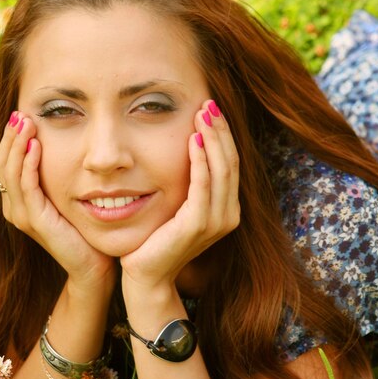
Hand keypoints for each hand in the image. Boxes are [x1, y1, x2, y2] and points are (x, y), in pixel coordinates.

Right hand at [0, 113, 115, 286]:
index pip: (6, 162)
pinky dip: (29, 163)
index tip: (22, 114)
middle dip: (11, 136)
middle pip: (3, 163)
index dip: (11, 138)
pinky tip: (36, 145)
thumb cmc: (83, 231)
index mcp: (18, 201)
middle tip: (21, 112)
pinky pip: (27, 186)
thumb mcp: (65, 198)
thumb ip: (55, 178)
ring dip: (18, 144)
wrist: (91, 265)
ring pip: (10, 171)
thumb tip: (57, 146)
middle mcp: (14, 208)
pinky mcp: (35, 221)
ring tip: (26, 121)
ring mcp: (22, 215)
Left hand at [120, 100, 239, 291]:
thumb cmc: (157, 240)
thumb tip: (189, 148)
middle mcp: (228, 215)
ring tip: (202, 112)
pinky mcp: (197, 225)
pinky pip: (202, 185)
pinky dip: (200, 161)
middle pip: (230, 162)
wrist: (147, 275)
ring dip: (213, 138)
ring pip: (221, 170)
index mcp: (226, 210)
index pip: (230, 164)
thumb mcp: (179, 208)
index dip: (223, 135)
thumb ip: (190, 185)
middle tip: (208, 102)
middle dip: (220, 130)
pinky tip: (193, 139)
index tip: (211, 109)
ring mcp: (215, 222)